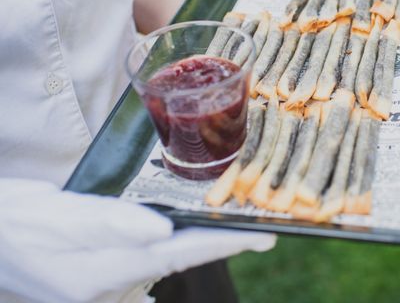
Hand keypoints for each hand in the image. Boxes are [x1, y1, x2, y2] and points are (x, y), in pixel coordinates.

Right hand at [0, 179, 274, 302]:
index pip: (180, 253)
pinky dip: (161, 257)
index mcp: (105, 271)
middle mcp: (110, 291)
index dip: (224, 245)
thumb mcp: (62, 216)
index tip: (264, 237)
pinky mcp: (97, 290)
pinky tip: (168, 241)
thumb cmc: (20, 222)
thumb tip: (160, 230)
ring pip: (161, 268)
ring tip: (225, 229)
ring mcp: (103, 295)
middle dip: (216, 246)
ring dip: (190, 248)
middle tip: (257, 231)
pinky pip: (140, 275)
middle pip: (176, 262)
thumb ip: (112, 223)